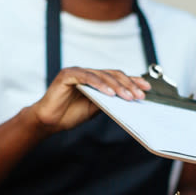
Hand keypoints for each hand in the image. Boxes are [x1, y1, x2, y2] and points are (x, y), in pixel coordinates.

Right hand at [31, 67, 148, 132]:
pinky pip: (87, 77)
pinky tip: (110, 93)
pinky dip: (99, 85)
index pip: (116, 77)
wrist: (49, 121)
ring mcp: (77, 72)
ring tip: (128, 97)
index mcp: (94, 79)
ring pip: (102, 75)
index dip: (132, 81)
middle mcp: (86, 72)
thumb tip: (129, 98)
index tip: (146, 88)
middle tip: (139, 95)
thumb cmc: (69, 115)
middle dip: (128, 85)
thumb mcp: (95, 108)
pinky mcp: (67, 75)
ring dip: (117, 86)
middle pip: (112, 74)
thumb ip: (109, 101)